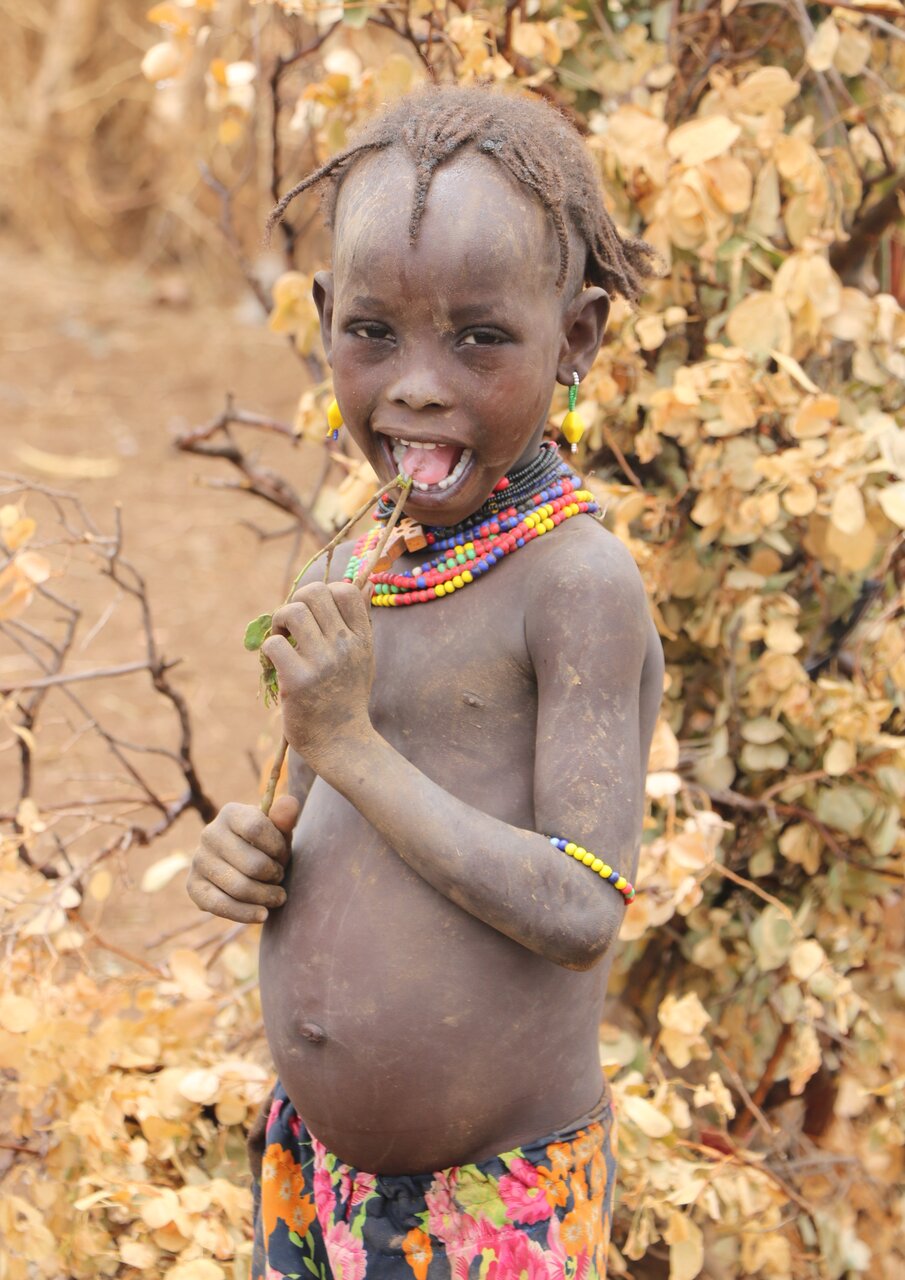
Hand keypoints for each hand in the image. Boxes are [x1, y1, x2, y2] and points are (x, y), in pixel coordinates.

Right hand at [187, 795, 298, 922]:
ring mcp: (198, 860)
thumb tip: (289, 804)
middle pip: (253, 864)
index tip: (284, 855)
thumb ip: (286, 817)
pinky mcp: (193, 886)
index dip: (278, 847)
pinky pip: (219, 905)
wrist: (245, 866)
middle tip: (280, 878)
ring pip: (240, 887)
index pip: (256, 828)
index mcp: (230, 813)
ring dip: (266, 896)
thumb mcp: (279, 831)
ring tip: (277, 896)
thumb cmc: (267, 846)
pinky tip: (263, 915)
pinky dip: (245, 913)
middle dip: (274, 876)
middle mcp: (209, 833)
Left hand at [261, 581, 374, 770]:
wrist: (342, 744)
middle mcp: (345, 646)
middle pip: (314, 592)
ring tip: (282, 640)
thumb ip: (362, 621)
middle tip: (291, 625)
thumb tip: (367, 583)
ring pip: (291, 612)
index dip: (324, 594)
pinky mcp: (298, 680)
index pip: (345, 590)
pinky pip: (274, 644)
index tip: (316, 615)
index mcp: (362, 638)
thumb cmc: (348, 697)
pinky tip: (276, 663)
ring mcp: (322, 663)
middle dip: (295, 602)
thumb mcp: (364, 657)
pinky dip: (268, 650)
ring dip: (278, 621)